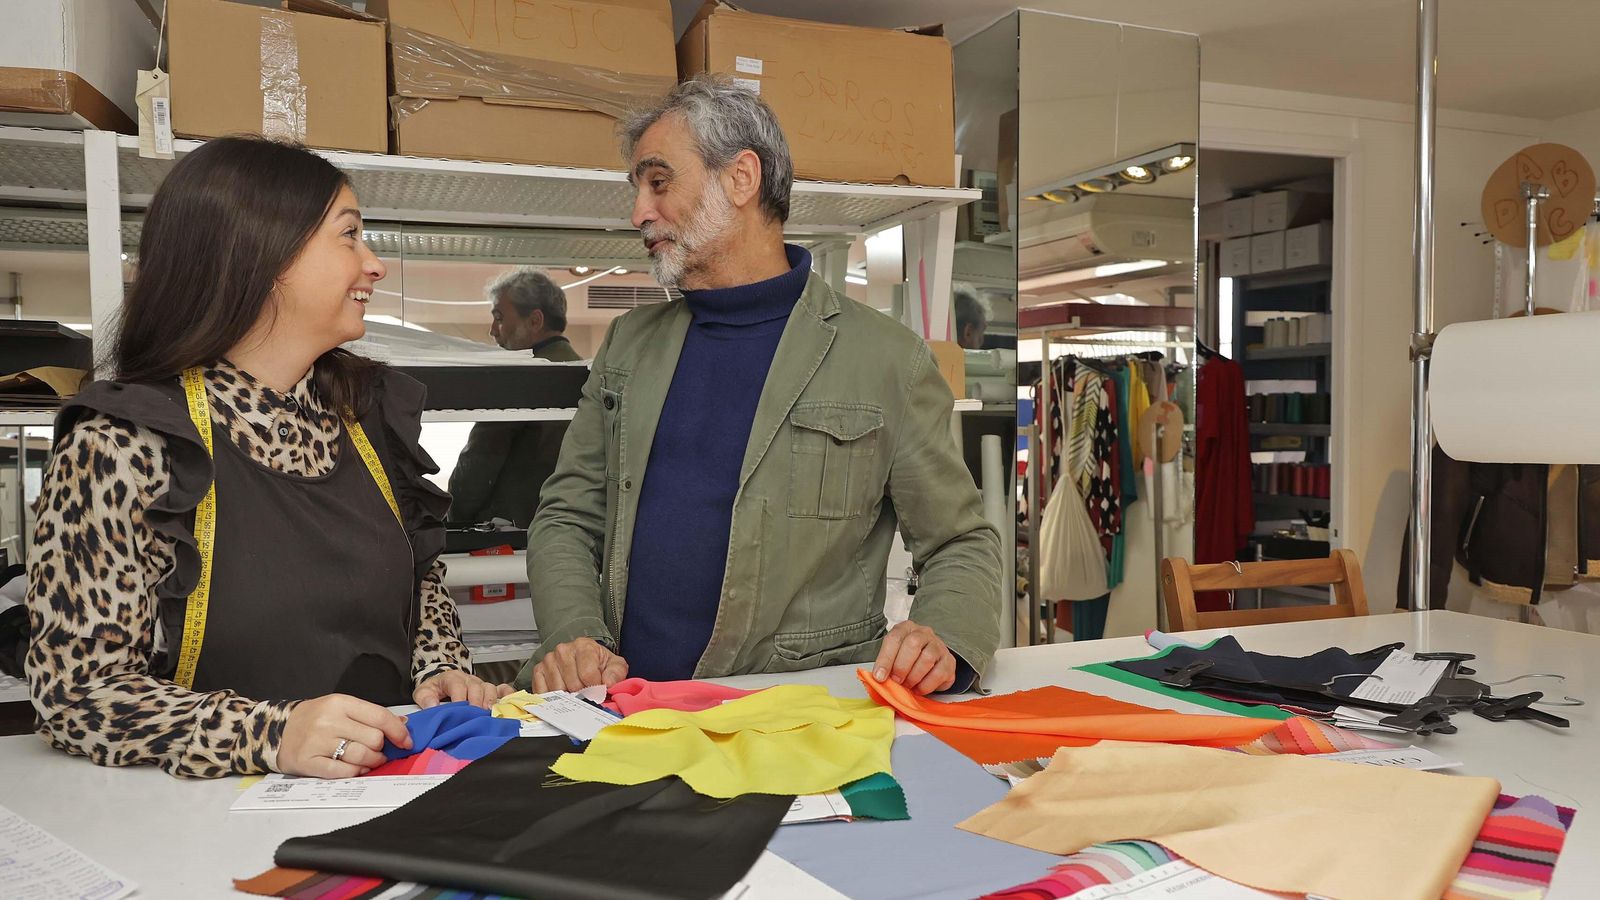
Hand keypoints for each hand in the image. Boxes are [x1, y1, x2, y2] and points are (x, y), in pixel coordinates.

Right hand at [278, 693, 411, 777]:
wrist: (276, 730)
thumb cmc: (314, 718)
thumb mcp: (340, 707)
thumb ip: (370, 715)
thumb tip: (402, 724)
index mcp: (340, 703)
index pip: (380, 717)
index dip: (398, 732)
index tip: (406, 741)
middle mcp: (329, 721)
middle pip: (374, 739)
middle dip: (382, 748)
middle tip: (378, 750)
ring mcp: (318, 742)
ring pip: (361, 756)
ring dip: (372, 762)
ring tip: (371, 760)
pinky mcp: (308, 762)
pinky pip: (343, 771)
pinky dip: (356, 772)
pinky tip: (358, 768)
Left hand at [414, 669, 512, 709]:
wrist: (440, 684)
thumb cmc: (434, 690)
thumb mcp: (423, 692)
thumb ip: (425, 698)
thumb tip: (433, 706)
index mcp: (452, 678)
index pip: (458, 686)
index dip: (460, 698)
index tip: (460, 710)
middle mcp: (469, 679)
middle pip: (476, 687)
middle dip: (477, 702)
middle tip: (476, 716)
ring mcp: (481, 684)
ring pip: (490, 688)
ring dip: (490, 701)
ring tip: (489, 714)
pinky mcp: (489, 690)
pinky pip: (502, 689)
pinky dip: (507, 695)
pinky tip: (508, 704)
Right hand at [530, 637, 627, 692]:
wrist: (586, 660)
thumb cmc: (599, 664)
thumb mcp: (615, 666)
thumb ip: (616, 674)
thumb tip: (607, 684)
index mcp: (583, 646)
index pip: (588, 674)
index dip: (595, 688)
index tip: (598, 691)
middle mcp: (563, 650)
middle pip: (573, 685)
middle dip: (582, 694)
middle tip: (587, 691)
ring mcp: (549, 660)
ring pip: (558, 690)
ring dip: (568, 696)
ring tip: (575, 690)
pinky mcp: (538, 670)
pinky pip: (543, 692)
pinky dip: (553, 698)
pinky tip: (562, 693)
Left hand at [871, 620, 956, 694]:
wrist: (930, 661)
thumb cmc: (908, 658)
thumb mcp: (894, 656)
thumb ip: (886, 665)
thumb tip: (879, 678)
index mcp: (906, 628)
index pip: (894, 638)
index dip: (885, 659)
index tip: (880, 677)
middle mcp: (924, 633)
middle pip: (913, 644)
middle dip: (902, 667)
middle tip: (897, 681)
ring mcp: (938, 645)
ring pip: (927, 658)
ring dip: (914, 677)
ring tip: (908, 685)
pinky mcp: (949, 661)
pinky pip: (939, 673)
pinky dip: (926, 685)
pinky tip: (919, 689)